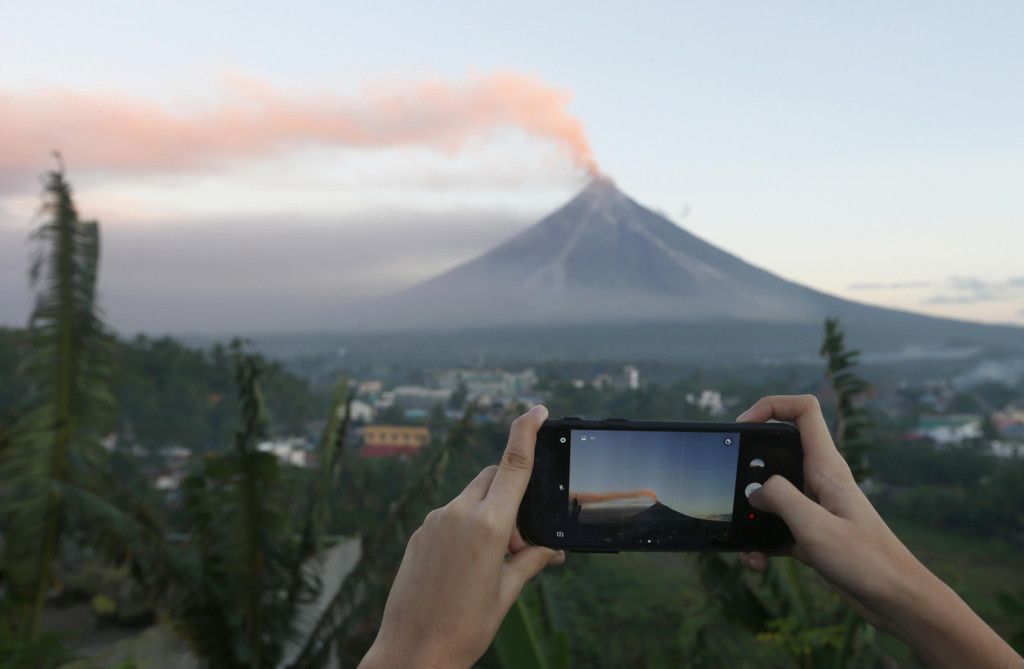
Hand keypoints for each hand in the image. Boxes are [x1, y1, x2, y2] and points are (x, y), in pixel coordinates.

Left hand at [360, 405, 564, 668]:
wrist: (411, 654)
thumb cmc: (464, 627)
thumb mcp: (507, 592)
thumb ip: (530, 560)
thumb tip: (550, 549)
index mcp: (487, 526)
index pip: (512, 465)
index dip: (525, 432)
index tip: (536, 410)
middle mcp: (457, 514)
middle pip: (493, 479)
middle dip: (512, 496)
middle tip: (519, 543)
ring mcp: (434, 522)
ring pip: (472, 498)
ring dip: (489, 515)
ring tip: (492, 563)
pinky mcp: (419, 534)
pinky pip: (450, 516)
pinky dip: (467, 528)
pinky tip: (467, 568)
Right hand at [737, 395, 1021, 668]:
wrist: (898, 601)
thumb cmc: (866, 561)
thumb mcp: (813, 527)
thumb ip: (779, 498)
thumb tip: (753, 491)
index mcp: (826, 467)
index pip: (802, 410)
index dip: (770, 406)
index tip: (743, 427)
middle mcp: (820, 480)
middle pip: (776, 451)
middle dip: (748, 467)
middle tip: (731, 487)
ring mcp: (815, 507)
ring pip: (771, 495)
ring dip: (752, 514)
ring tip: (744, 539)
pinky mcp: (812, 533)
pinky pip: (776, 527)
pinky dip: (761, 542)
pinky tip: (758, 562)